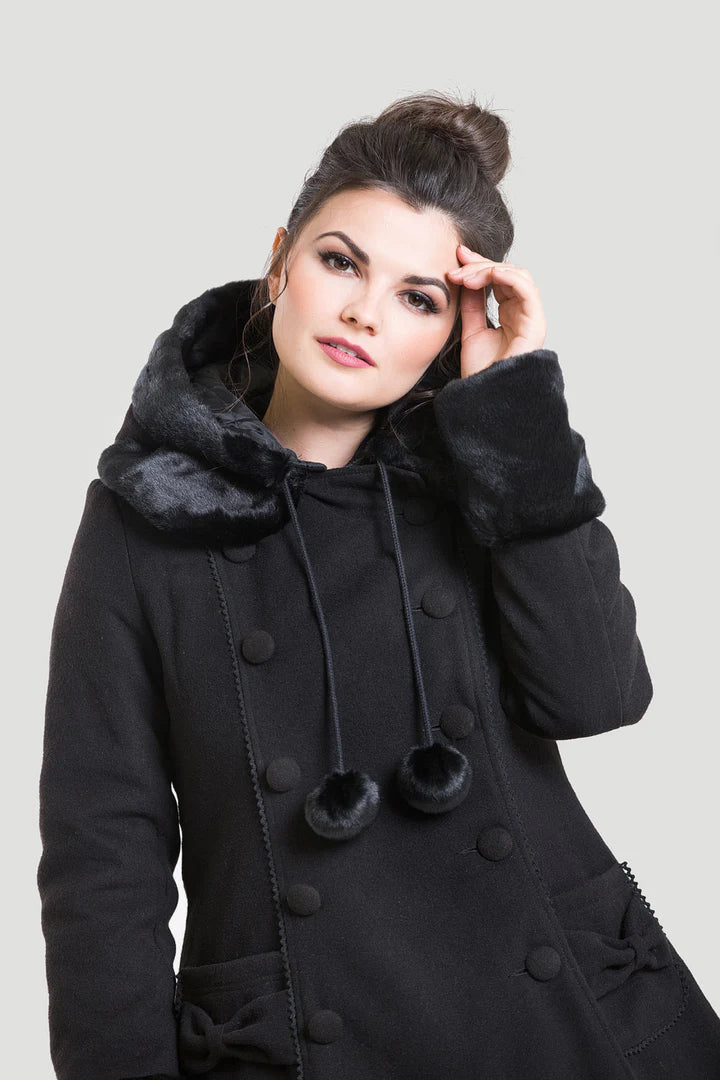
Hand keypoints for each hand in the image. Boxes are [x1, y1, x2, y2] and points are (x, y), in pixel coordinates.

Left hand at [447, 244, 547, 376]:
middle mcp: (524, 312)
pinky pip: (526, 289)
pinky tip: (486, 277)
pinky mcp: (536, 323)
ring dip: (489, 270)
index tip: (457, 258)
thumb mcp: (471, 330)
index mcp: (511, 313)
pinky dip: (506, 277)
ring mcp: (532, 317)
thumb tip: (465, 277)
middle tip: (457, 268)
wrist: (485, 394)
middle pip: (508, 273)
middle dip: (480, 265)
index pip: (499, 279)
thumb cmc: (482, 370)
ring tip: (466, 277)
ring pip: (517, 275)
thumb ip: (471, 304)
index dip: (479, 265)